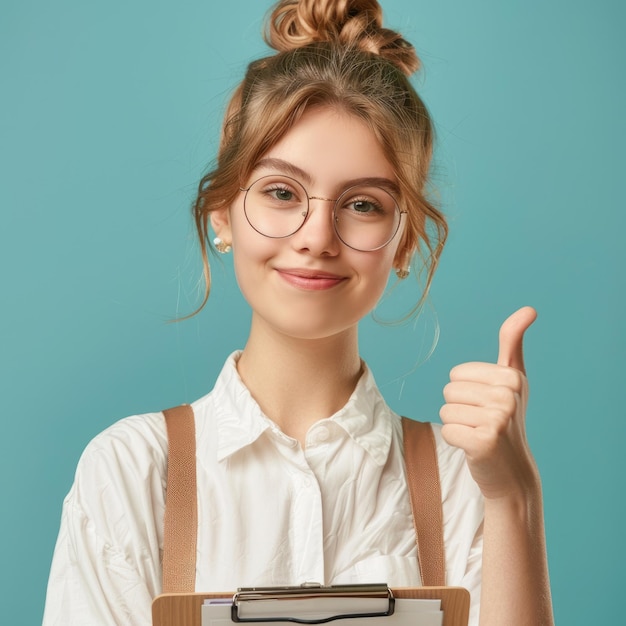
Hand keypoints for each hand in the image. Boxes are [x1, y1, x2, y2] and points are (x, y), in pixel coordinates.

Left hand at [439, 307, 539, 499]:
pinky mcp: (484, 442)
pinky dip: (455, 441)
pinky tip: (475, 447)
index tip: (488, 404)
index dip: (466, 391)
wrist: (511, 469)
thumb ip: (512, 343)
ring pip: (445, 411)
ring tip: (479, 432)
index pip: (457, 374)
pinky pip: (447, 431)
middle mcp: (508, 395)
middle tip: (482, 421)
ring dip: (457, 425)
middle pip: (449, 391)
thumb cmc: (506, 418)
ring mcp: (498, 419)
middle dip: (460, 408)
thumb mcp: (512, 378)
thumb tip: (529, 309)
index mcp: (512, 376)